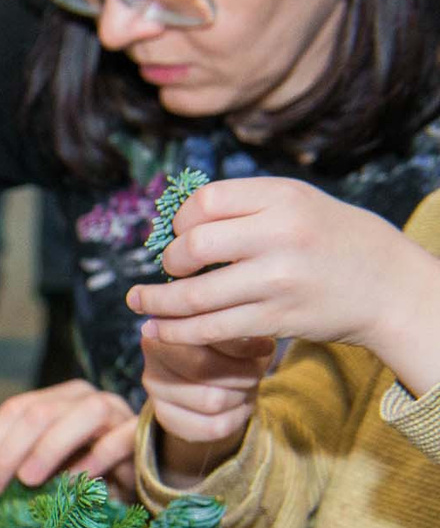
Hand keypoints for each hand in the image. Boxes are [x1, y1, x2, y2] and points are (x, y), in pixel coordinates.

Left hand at [0, 380, 137, 495]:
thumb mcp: (44, 466)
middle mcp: (84, 397)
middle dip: (8, 452)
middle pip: (40, 413)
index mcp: (56, 399)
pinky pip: (118, 439)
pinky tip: (74, 482)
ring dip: (48, 448)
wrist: (138, 474)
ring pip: (82, 415)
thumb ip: (16, 464)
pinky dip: (95, 459)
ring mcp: (115, 411)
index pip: (14, 410)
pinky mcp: (139, 432)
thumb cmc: (84, 470)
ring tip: (26, 480)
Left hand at [130, 177, 439, 393]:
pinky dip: (176, 331)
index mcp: (282, 197)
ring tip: (138, 303)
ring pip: (194, 296)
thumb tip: (177, 220)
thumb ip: (246, 207)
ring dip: (156, 303)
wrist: (388, 285)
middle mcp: (280, 234)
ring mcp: (278, 279)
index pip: (204, 202)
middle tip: (166, 271)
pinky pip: (210, 328)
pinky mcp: (276, 319)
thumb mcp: (298, 203)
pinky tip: (158, 328)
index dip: (179, 221)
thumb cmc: (331, 240)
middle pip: (192, 246)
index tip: (175, 236)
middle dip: (168, 262)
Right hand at [138, 323, 273, 477]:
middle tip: (256, 371)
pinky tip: (239, 406)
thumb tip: (254, 340)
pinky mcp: (167, 420)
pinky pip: (214, 426)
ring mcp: (156, 394)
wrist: (217, 380)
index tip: (265, 347)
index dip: (241, 345)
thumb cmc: (232, 349)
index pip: (203, 337)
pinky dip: (238, 417)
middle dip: (242, 372)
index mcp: (166, 330)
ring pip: (212, 401)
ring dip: (241, 395)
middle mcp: (152, 361)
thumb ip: (240, 330)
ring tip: (246, 386)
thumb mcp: (238, 331)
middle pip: (204, 369)